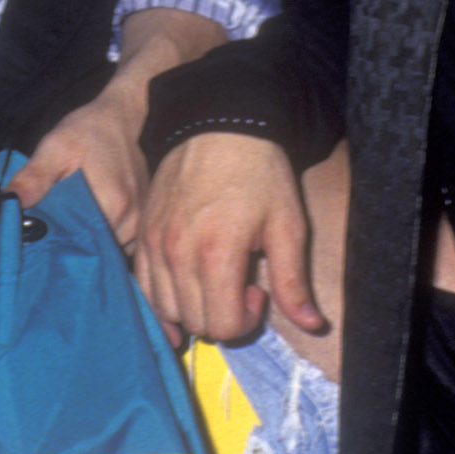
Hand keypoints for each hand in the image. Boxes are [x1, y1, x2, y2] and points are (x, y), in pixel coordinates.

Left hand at [9, 80, 155, 244]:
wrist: (118, 119)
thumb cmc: (86, 131)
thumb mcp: (55, 147)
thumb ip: (34, 177)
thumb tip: (10, 204)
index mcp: (113, 204)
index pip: (85, 246)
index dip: (61, 251)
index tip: (40, 248)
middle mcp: (132, 219)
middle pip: (99, 252)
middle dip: (74, 252)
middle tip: (49, 246)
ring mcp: (140, 222)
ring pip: (110, 251)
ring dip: (89, 248)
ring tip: (67, 239)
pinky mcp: (141, 220)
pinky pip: (121, 245)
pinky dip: (102, 242)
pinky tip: (86, 233)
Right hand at [133, 132, 326, 344]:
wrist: (219, 127)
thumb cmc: (260, 174)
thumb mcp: (287, 226)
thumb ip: (293, 282)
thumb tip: (312, 326)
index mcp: (216, 253)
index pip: (223, 326)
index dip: (247, 319)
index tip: (258, 290)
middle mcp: (177, 253)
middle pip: (196, 323)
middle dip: (223, 316)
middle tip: (240, 284)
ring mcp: (153, 245)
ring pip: (166, 310)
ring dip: (193, 309)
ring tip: (213, 279)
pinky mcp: (141, 235)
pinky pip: (142, 288)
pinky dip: (162, 299)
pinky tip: (184, 286)